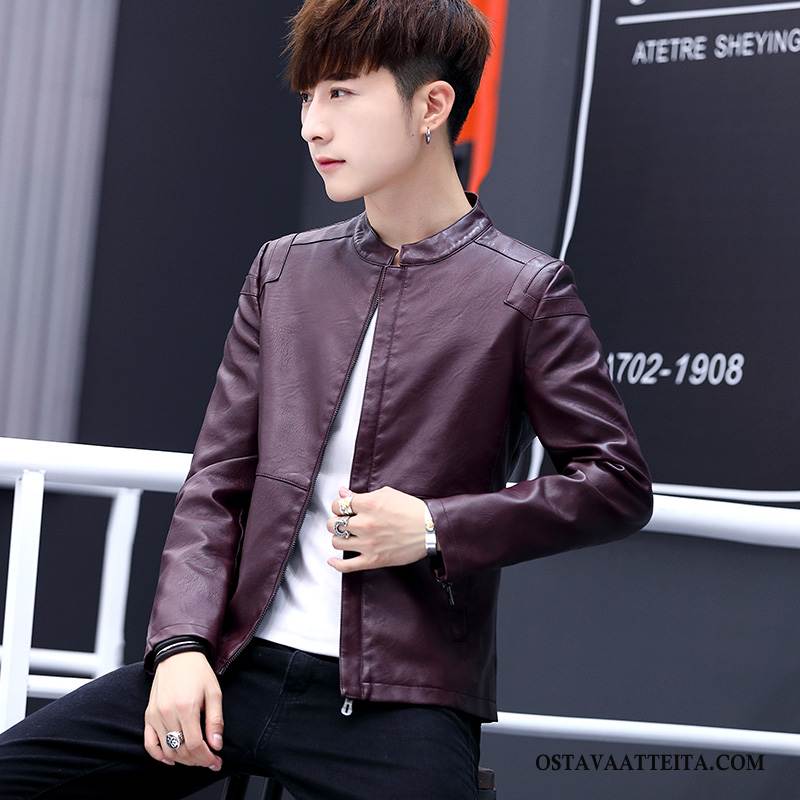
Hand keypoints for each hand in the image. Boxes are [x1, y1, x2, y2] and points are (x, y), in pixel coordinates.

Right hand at [143, 651, 223, 769]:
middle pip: (180, 751)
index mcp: (186, 707)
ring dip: (182, 760)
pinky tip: (171, 759)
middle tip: (209, 761)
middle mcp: (167, 713)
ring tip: (196, 758)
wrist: (178, 654)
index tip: (215, 761)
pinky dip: (159, 755)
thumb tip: (216, 745)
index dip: (206, 758)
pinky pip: (149, 744)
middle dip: (197, 761)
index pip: (194, 745)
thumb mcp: (214, 692)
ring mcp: (155, 715)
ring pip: (167, 750)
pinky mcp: (148, 715)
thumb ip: (215, 721)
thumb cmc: (198, 672)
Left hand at [326, 485, 427, 572]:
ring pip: (337, 542)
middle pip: (334, 523)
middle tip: (342, 521)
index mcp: (368, 504)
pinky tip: (332, 560)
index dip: (338, 506)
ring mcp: (368, 543)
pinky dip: (336, 564)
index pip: (338, 505)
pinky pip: (347, 565)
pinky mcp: (373, 560)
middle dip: (336, 521)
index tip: (342, 508)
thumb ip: (361, 494)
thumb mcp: (386, 494)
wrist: (430, 528)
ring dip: (338, 538)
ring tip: (345, 535)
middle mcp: (365, 524)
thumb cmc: (412, 510)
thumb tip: (343, 492)